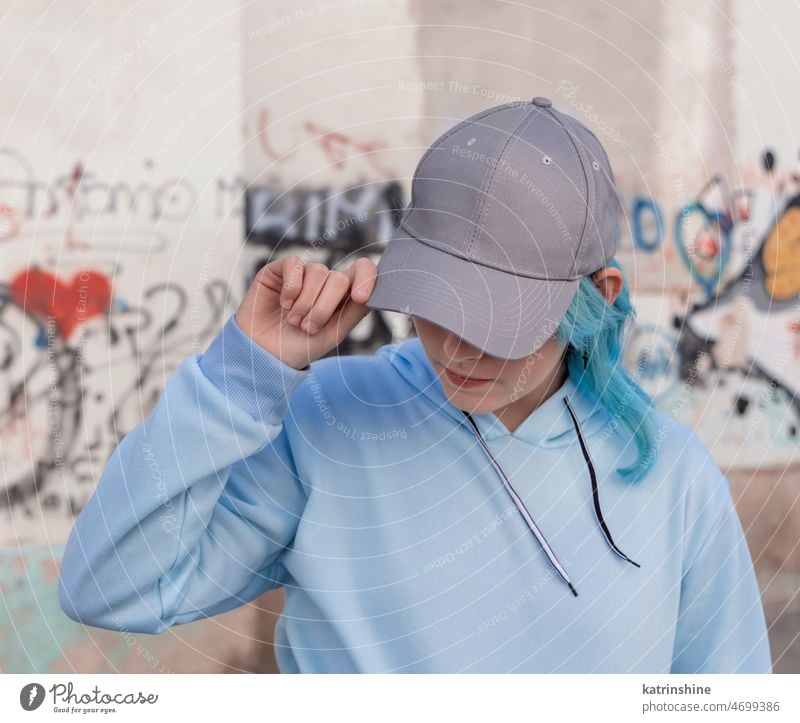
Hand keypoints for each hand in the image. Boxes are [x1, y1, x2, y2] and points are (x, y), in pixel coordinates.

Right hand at [235, 255, 377, 369]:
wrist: (263, 354)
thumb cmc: (299, 347)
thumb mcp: (333, 334)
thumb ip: (354, 312)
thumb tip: (372, 293)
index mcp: (341, 296)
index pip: (362, 272)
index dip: (366, 278)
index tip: (360, 297)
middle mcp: (323, 283)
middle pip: (339, 278)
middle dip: (325, 306)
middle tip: (308, 328)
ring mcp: (302, 275)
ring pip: (318, 272)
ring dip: (306, 302)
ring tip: (293, 321)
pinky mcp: (279, 271)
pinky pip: (294, 265)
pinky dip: (292, 287)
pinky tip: (284, 304)